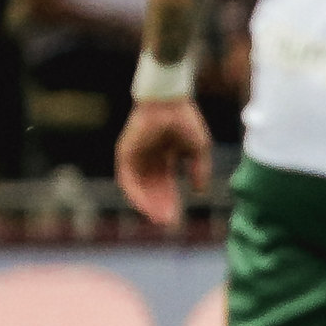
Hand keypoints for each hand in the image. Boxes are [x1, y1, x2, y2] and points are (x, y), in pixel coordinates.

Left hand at [116, 99, 211, 227]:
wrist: (169, 102)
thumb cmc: (185, 120)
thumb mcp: (197, 150)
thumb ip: (198, 171)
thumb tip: (200, 192)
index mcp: (164, 158)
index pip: (165, 185)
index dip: (171, 202)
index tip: (176, 219)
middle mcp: (148, 160)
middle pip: (152, 190)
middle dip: (160, 206)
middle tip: (167, 223)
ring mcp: (136, 157)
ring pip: (139, 188)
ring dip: (147, 204)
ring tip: (157, 218)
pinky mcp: (126, 154)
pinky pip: (128, 180)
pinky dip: (136, 194)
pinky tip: (144, 205)